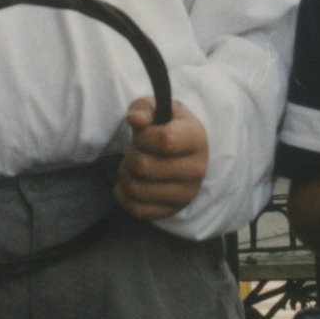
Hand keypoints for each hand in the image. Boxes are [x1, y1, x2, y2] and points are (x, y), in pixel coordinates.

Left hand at [115, 99, 208, 219]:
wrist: (187, 153)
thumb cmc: (169, 127)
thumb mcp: (158, 109)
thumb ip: (143, 108)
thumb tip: (135, 119)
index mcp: (196, 139)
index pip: (165, 141)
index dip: (143, 136)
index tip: (142, 133)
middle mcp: (196, 170)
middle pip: (143, 167)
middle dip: (130, 155)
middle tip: (135, 149)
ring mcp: (185, 194)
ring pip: (136, 189)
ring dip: (124, 173)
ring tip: (131, 164)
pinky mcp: (171, 211)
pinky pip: (135, 209)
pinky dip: (123, 194)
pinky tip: (129, 181)